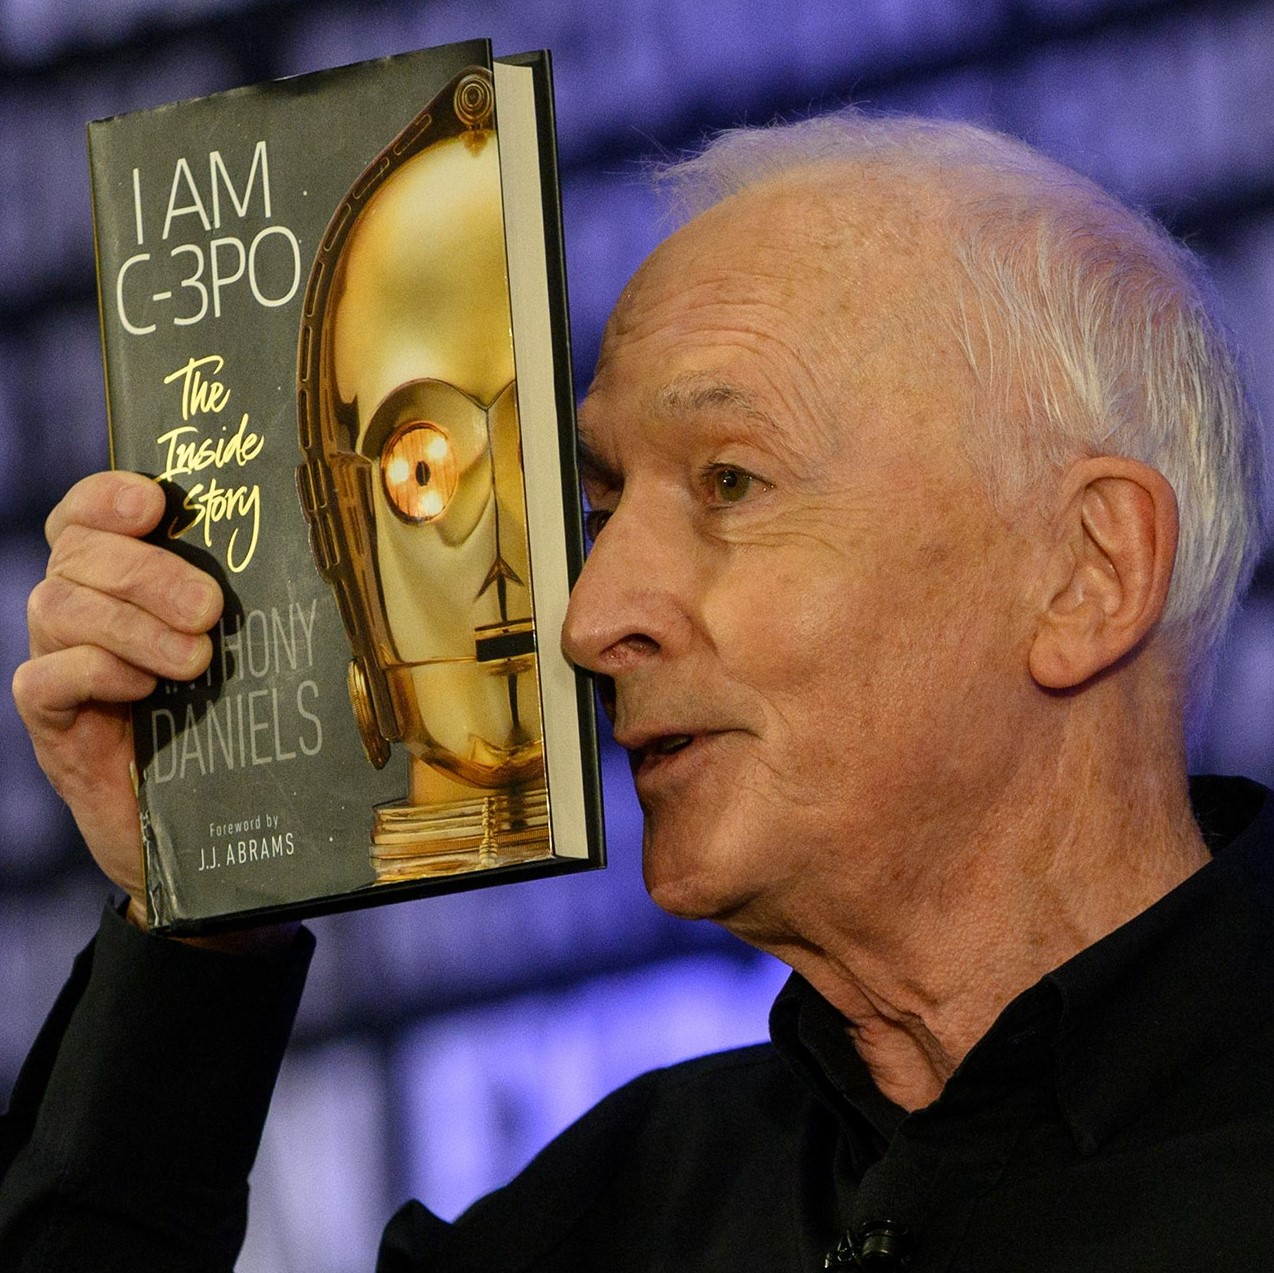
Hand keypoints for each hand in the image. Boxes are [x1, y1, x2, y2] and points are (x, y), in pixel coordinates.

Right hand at [13, 471, 221, 910]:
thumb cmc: (227, 718)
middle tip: (208, 609)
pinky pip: (44, 678)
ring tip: (193, 661)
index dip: (106, 496)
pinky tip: (143, 689)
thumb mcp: (238, 649)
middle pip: (78, 554)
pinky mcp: (49, 720)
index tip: (153, 503)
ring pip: (58, 608)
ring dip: (131, 626)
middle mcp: (76, 610)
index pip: (84, 514)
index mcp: (115, 578)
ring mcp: (56, 662)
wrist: (201, 821)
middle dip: (145, 572)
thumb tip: (287, 553)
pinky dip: (96, 672)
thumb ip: (236, 600)